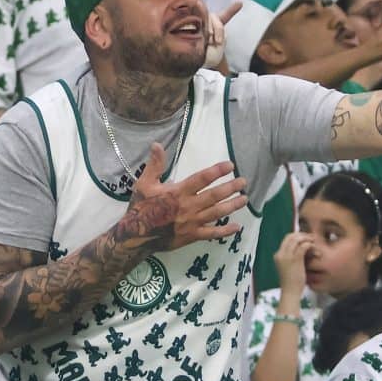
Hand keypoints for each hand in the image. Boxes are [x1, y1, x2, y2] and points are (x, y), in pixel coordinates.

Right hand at [128, 144, 247, 247]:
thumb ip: (154, 165)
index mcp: (178, 192)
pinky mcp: (192, 235)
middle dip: (231, 188)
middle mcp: (188, 206)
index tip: (230, 165)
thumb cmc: (141, 207)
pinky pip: (212, 234)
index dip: (217, 171)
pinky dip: (225, 231)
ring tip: (245, 199)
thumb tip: (157, 144)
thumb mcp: (144, 183)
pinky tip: (237, 227)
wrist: (136, 236)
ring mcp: (192, 222)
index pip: (201, 179)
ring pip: (217, 213)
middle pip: (214, 196)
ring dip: (232, 206)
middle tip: (243, 182)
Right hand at [272, 230, 312, 297]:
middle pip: (291, 236)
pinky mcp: (295, 259)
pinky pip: (303, 246)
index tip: (305, 238)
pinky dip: (310, 245)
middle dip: (302, 235)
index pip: (286, 239)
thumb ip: (291, 258)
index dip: (296, 236)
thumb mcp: (288, 268)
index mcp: (277, 255)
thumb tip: (301, 250)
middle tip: (311, 238)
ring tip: (314, 242)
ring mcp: (287, 256)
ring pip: (297, 239)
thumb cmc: (291, 283)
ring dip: (307, 239)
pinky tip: (315, 249)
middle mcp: (281, 254)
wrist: (290, 292)